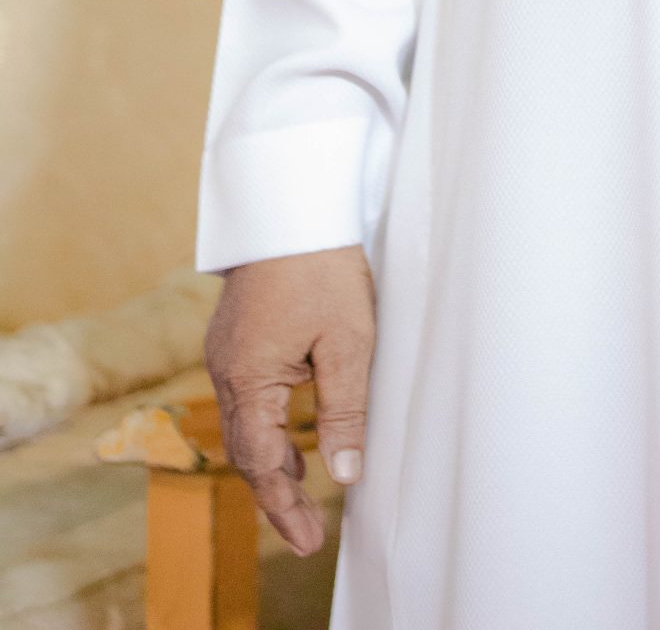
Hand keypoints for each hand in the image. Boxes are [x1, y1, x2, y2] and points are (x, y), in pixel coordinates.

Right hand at [203, 243, 375, 556]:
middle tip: (305, 532)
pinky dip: (267, 426)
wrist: (292, 204)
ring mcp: (227, 351)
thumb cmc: (322, 267)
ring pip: (246, 423)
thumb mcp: (346, 342)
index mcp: (248, 378)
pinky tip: (290, 436)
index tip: (305, 541)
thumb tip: (343, 473)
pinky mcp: (237, 335)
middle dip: (276, 493)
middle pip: (247, 449)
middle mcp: (227, 370)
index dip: (284, 506)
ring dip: (271, 460)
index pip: (261, 462)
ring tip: (301, 495)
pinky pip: (248, 396)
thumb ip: (343, 410)